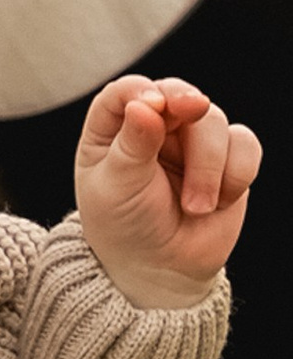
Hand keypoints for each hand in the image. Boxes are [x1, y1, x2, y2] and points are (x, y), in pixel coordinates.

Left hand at [75, 73, 259, 309]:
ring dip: (208, 165)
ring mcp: (192, 142)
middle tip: (193, 109)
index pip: (126, 92)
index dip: (141, 91)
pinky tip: (220, 201)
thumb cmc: (125, 225)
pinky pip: (246, 144)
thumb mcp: (115, 187)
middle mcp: (154, 127)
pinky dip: (237, 172)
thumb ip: (132, 145)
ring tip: (195, 207)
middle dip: (187, 105)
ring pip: (214, 121)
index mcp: (113, 130)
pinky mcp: (228, 160)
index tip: (154, 105)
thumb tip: (144, 105)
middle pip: (177, 95)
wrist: (162, 267)